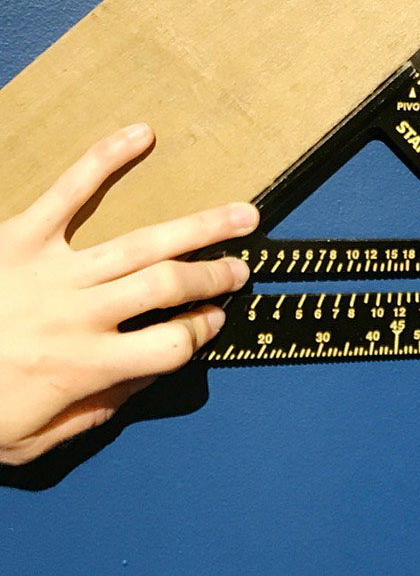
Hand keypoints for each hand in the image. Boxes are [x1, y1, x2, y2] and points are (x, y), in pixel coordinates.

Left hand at [0, 123, 258, 464]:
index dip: (202, 331)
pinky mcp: (20, 236)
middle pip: (168, 288)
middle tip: (241, 268)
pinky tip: (141, 134)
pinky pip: (70, 192)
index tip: (213, 319)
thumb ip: (96, 410)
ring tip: (241, 215)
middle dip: (214, 277)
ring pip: (142, 246)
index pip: (171, 347)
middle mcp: (79, 316)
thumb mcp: (34, 441)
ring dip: (199, 229)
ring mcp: (52, 271)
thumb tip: (144, 378)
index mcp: (85, 365)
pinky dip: (105, 160)